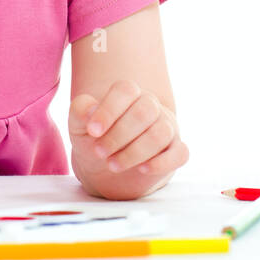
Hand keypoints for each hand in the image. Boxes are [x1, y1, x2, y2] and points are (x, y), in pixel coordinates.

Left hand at [69, 80, 188, 198]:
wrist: (106, 169)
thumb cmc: (95, 139)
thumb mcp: (79, 125)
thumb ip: (80, 111)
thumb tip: (91, 110)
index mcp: (128, 95)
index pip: (126, 90)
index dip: (109, 109)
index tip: (92, 131)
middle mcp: (151, 107)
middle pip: (145, 111)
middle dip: (119, 135)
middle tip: (99, 152)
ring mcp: (167, 128)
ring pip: (161, 133)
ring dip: (135, 152)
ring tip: (112, 165)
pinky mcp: (175, 151)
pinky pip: (180, 153)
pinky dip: (162, 163)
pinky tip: (142, 169)